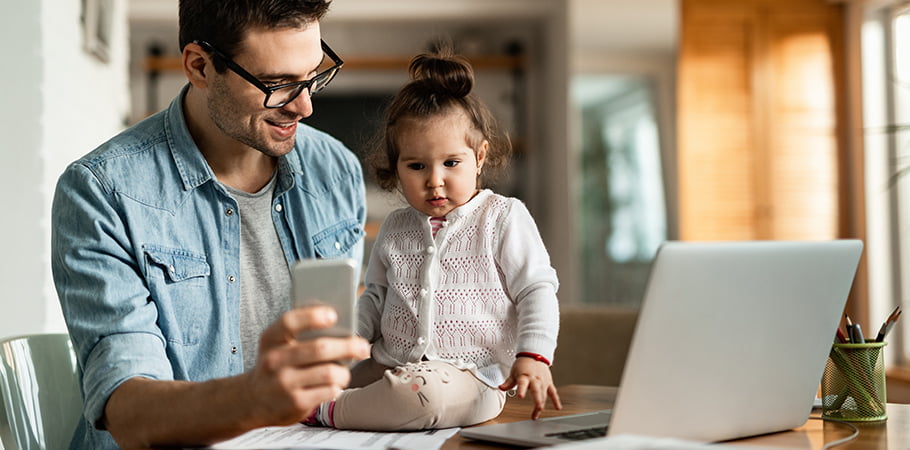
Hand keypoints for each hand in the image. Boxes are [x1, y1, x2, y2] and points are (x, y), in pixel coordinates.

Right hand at [243, 305, 369, 425]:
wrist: (253, 401)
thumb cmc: (276, 365)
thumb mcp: (278, 345)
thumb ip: (301, 333)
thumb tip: (341, 323)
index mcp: (271, 339)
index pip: (289, 322)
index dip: (312, 316)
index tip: (333, 315)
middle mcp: (274, 360)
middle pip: (319, 348)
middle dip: (348, 346)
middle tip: (363, 347)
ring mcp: (284, 383)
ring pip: (329, 372)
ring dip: (344, 372)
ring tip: (344, 372)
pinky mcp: (295, 403)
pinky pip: (329, 391)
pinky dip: (337, 387)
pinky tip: (334, 385)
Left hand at [498, 357, 561, 419]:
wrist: (534, 354)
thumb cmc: (523, 364)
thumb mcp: (514, 372)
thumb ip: (508, 383)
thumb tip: (501, 388)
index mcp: (525, 376)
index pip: (522, 383)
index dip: (521, 390)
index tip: (520, 396)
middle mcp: (535, 379)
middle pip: (537, 391)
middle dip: (538, 400)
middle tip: (538, 408)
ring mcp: (543, 381)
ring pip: (544, 394)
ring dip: (541, 404)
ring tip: (538, 412)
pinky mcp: (549, 383)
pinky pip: (553, 392)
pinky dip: (556, 400)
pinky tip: (557, 408)